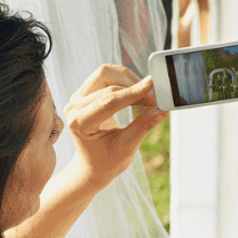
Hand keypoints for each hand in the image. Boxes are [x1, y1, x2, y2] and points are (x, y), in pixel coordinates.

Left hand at [65, 66, 167, 185]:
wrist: (92, 163)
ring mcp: (78, 97)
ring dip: (129, 80)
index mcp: (79, 123)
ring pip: (106, 73)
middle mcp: (74, 107)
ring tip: (146, 96)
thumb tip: (162, 109)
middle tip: (156, 99)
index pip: (109, 102)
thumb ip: (143, 126)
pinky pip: (106, 75)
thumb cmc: (106, 160)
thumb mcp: (126, 148)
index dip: (133, 92)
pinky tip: (136, 93)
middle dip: (135, 89)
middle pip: (108, 84)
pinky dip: (124, 80)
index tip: (153, 85)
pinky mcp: (85, 91)